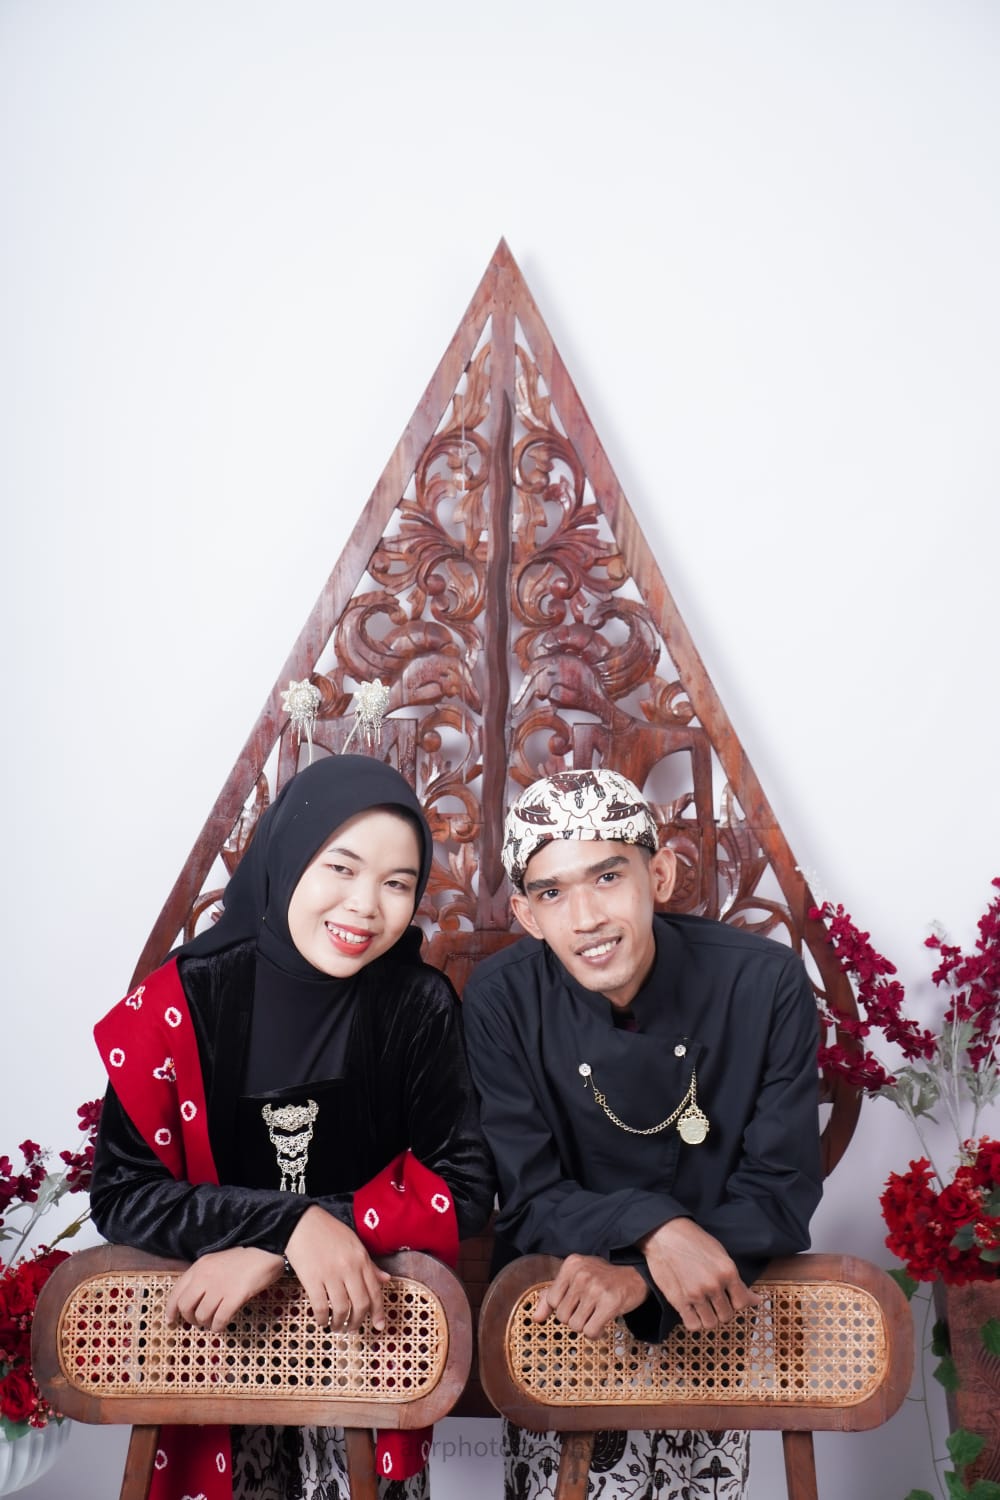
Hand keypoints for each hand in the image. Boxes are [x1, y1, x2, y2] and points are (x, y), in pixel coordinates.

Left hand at [165, 1247, 283, 1332]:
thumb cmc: (244, 1256)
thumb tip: (194, 1299)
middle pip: (186, 1307)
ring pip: (202, 1316)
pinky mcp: (235, 1297)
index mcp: (199, 1267)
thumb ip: (203, 1276)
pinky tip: (222, 1326)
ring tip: (213, 1322)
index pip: (176, 1293)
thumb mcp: (217, 1261)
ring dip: (205, 1323)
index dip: (171, 1311)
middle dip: (189, 1319)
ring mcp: (220, 1287)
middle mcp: (205, 1277)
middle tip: (198, 1322)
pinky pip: (219, 1320)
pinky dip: (218, 1327)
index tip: (171, 1321)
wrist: (267, 1250)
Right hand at [284, 1205, 390, 1331]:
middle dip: (358, 1321)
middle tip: (353, 1329)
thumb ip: (370, 1264)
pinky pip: (320, 1306)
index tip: (379, 1326)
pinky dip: (322, 1318)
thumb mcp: (355, 1243)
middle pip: (360, 1304)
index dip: (378, 1312)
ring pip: (341, 1308)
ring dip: (340, 1323)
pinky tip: (322, 1321)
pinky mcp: (311, 1279)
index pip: (375, 1291)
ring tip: (337, 1327)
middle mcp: (349, 1268)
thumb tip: (386, 1280)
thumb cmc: (329, 1231)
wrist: (301, 1222)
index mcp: (361, 1259)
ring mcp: (330, 1274)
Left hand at [532, 1254, 647, 1339]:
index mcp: (571, 1265)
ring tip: (595, 1315)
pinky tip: (601, 1324)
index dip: (562, 1307)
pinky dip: (595, 1333)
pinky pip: (591, 1331)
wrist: (636, 1275)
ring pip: (576, 1326)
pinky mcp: (610, 1302)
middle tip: (588, 1309)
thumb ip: (552, 1295)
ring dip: (585, 1326)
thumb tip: (535, 1318)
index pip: (551, 1300)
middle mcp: (582, 1274)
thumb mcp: (576, 1278)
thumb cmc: (602, 1278)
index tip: (575, 1303)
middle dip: (574, 1318)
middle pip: (562, 1316)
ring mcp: (596, 1288)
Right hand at [639, 1218, 759, 1331]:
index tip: (728, 1299)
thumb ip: (737, 1281)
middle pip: (726, 1315)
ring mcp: (696, 1294)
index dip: (735, 1303)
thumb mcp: (720, 1255)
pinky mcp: (679, 1300)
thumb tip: (756, 1300)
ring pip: (711, 1323)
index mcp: (728, 1271)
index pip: (741, 1303)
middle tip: (713, 1301)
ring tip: (702, 1306)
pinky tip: (691, 1310)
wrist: (664, 1234)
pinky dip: (694, 1321)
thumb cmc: (694, 1241)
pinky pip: (693, 1325)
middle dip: (721, 1310)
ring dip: (708, 1317)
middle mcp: (714, 1284)